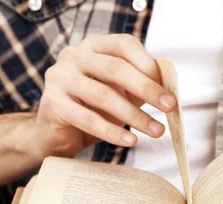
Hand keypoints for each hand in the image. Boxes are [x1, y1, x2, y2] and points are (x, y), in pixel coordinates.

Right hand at [33, 34, 176, 157]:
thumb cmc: (91, 109)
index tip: (167, 88)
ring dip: (135, 115)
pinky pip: (88, 119)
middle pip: (115, 68)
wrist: (54, 134)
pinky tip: (130, 141)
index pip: (123, 45)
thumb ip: (139, 86)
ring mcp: (59, 78)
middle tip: (169, 107)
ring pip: (103, 95)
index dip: (148, 64)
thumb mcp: (119, 92)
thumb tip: (168, 90)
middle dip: (147, 89)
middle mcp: (73, 56)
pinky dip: (113, 132)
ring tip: (156, 131)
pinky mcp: (52, 104)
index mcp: (92, 46)